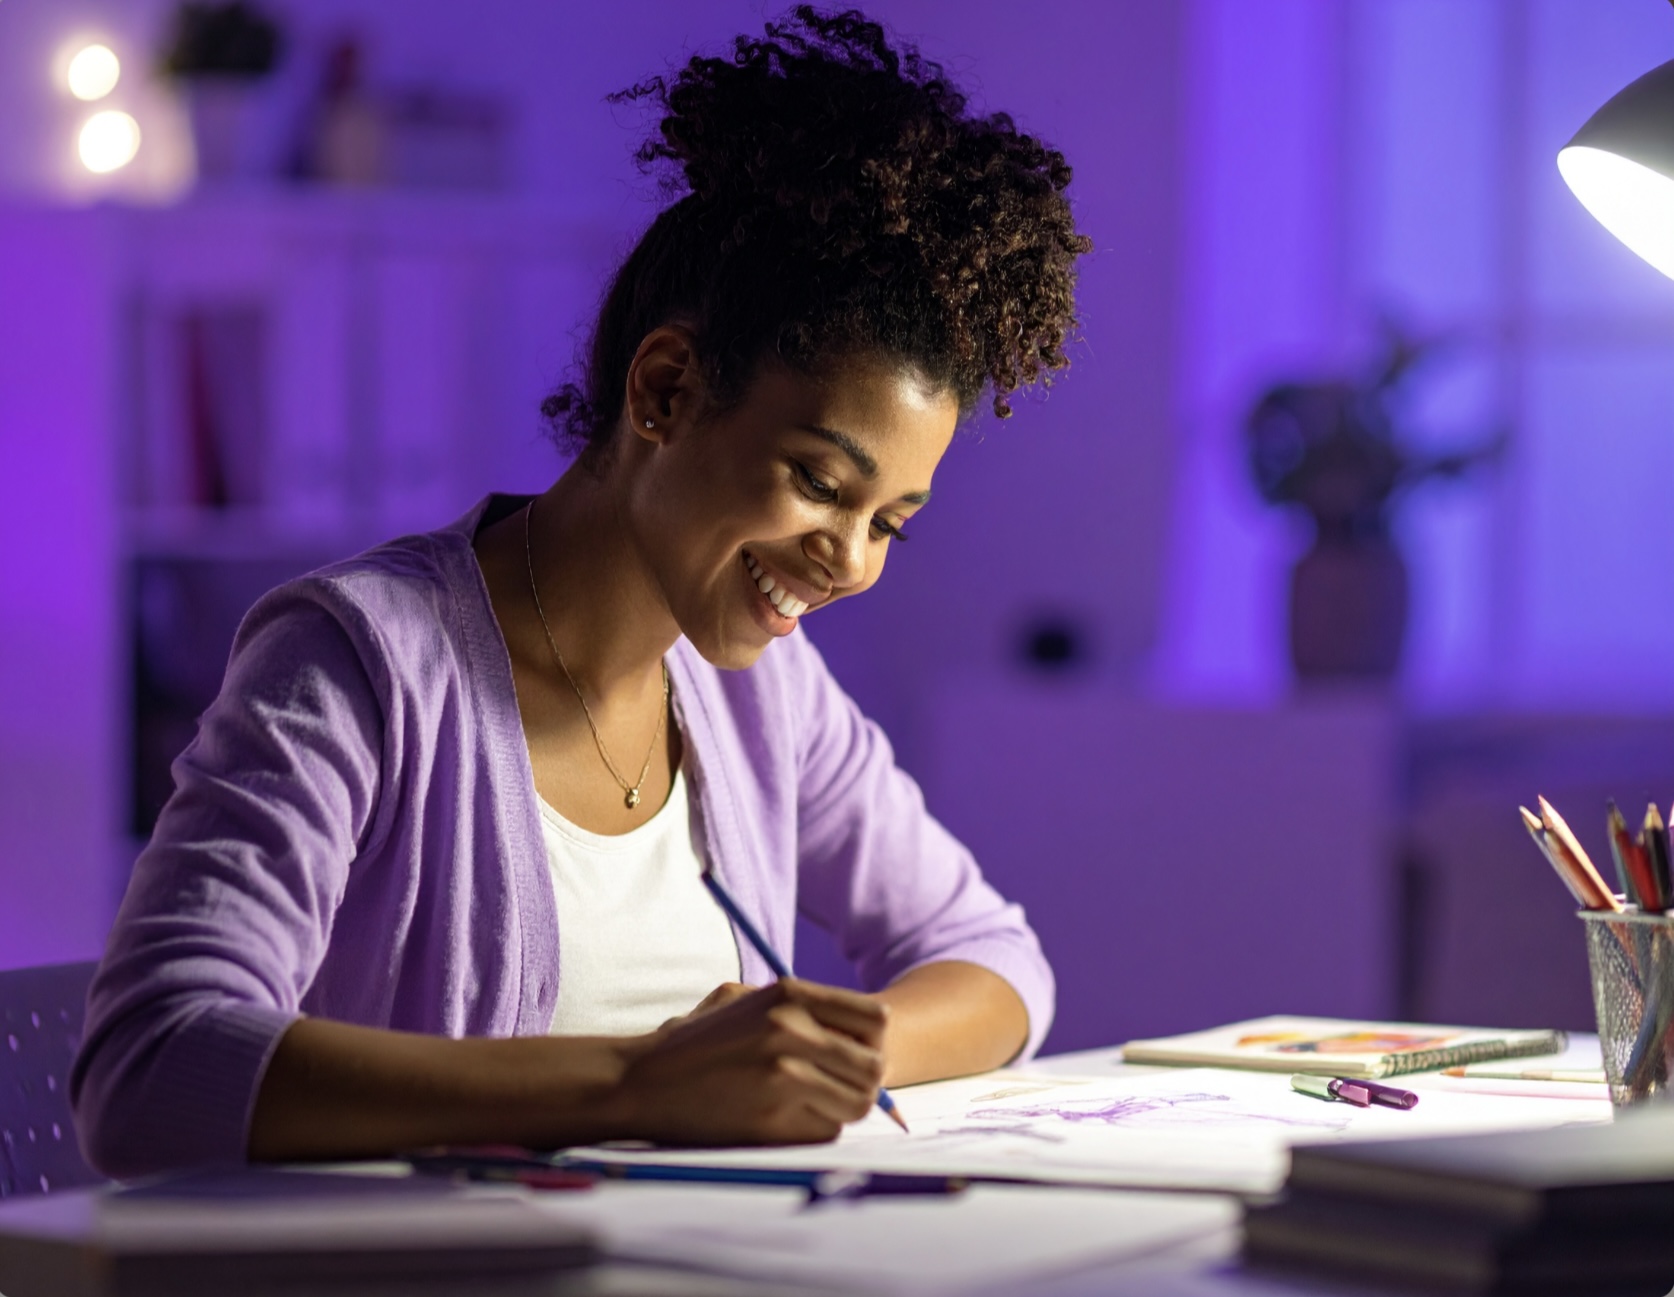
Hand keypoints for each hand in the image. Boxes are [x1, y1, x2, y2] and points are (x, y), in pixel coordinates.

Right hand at [615, 978, 885, 1146]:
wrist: (643, 1081)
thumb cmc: (695, 1040)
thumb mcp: (743, 999)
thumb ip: (799, 1007)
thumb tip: (856, 1033)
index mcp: (789, 995)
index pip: (875, 1020)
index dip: (870, 1042)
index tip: (852, 1054)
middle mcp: (793, 1031)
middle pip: (873, 1067)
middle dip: (861, 1081)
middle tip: (835, 1087)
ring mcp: (784, 1077)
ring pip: (856, 1104)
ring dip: (840, 1108)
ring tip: (808, 1104)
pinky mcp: (772, 1120)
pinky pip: (825, 1131)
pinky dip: (813, 1130)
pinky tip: (783, 1120)